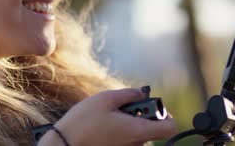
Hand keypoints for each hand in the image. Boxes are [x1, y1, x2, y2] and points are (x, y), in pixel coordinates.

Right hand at [38, 88, 176, 145]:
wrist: (64, 144)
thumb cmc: (84, 122)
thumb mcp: (106, 98)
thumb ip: (129, 94)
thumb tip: (142, 93)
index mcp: (139, 130)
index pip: (170, 128)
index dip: (166, 116)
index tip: (152, 107)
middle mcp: (137, 144)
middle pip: (151, 128)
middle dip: (140, 114)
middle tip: (121, 107)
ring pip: (137, 133)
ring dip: (128, 123)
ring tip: (107, 117)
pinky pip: (126, 140)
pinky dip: (120, 131)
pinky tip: (103, 126)